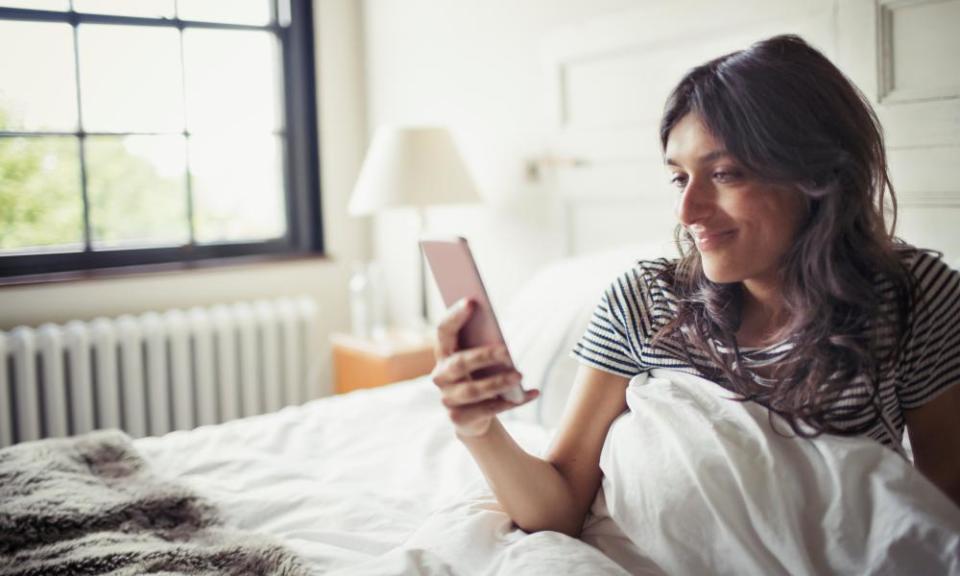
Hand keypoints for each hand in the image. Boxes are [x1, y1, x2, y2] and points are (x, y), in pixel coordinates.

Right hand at [431, 298, 538, 436]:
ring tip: (520, 375)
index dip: (455, 316)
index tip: (472, 301)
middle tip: (507, 351)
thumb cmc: (479, 376)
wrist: (473, 416)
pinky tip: (532, 393)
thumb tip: (501, 334)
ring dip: (498, 382)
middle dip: (484, 355)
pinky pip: (487, 411)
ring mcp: (448, 398)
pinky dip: (512, 402)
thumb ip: (485, 344)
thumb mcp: (481, 358)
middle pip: (460, 363)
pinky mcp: (458, 419)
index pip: (443, 330)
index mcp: (444, 352)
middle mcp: (440, 375)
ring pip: (473, 391)